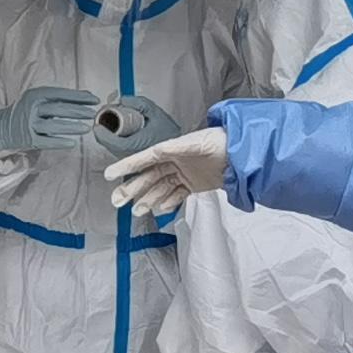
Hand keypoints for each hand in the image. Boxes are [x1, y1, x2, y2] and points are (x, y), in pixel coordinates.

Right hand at [0, 86, 101, 154]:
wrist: (1, 127)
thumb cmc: (24, 111)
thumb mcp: (38, 99)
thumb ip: (60, 97)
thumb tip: (87, 95)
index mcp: (35, 95)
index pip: (61, 94)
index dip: (79, 97)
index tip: (94, 100)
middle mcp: (32, 109)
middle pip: (59, 109)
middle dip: (78, 112)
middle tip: (92, 114)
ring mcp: (29, 125)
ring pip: (54, 126)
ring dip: (72, 127)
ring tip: (86, 129)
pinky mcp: (28, 140)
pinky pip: (47, 142)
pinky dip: (60, 142)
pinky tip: (72, 143)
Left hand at [86, 93, 183, 164]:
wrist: (181, 149)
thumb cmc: (170, 133)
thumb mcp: (156, 112)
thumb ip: (139, 103)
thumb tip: (123, 100)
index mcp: (135, 145)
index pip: (110, 142)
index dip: (101, 133)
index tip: (97, 125)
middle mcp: (132, 157)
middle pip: (108, 146)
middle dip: (103, 133)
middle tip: (102, 121)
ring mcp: (132, 163)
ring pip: (113, 150)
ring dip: (109, 138)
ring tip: (111, 126)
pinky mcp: (133, 164)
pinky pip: (119, 153)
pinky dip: (115, 143)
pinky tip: (120, 135)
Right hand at [106, 125, 230, 213]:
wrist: (243, 153)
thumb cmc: (220, 141)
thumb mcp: (197, 143)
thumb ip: (178, 148)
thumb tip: (159, 150)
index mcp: (171, 150)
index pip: (144, 160)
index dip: (126, 167)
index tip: (109, 174)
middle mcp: (175, 162)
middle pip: (148, 177)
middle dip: (132, 189)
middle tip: (117, 201)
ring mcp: (184, 173)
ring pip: (160, 188)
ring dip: (148, 199)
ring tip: (137, 211)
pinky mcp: (195, 184)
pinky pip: (177, 194)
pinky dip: (169, 202)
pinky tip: (160, 209)